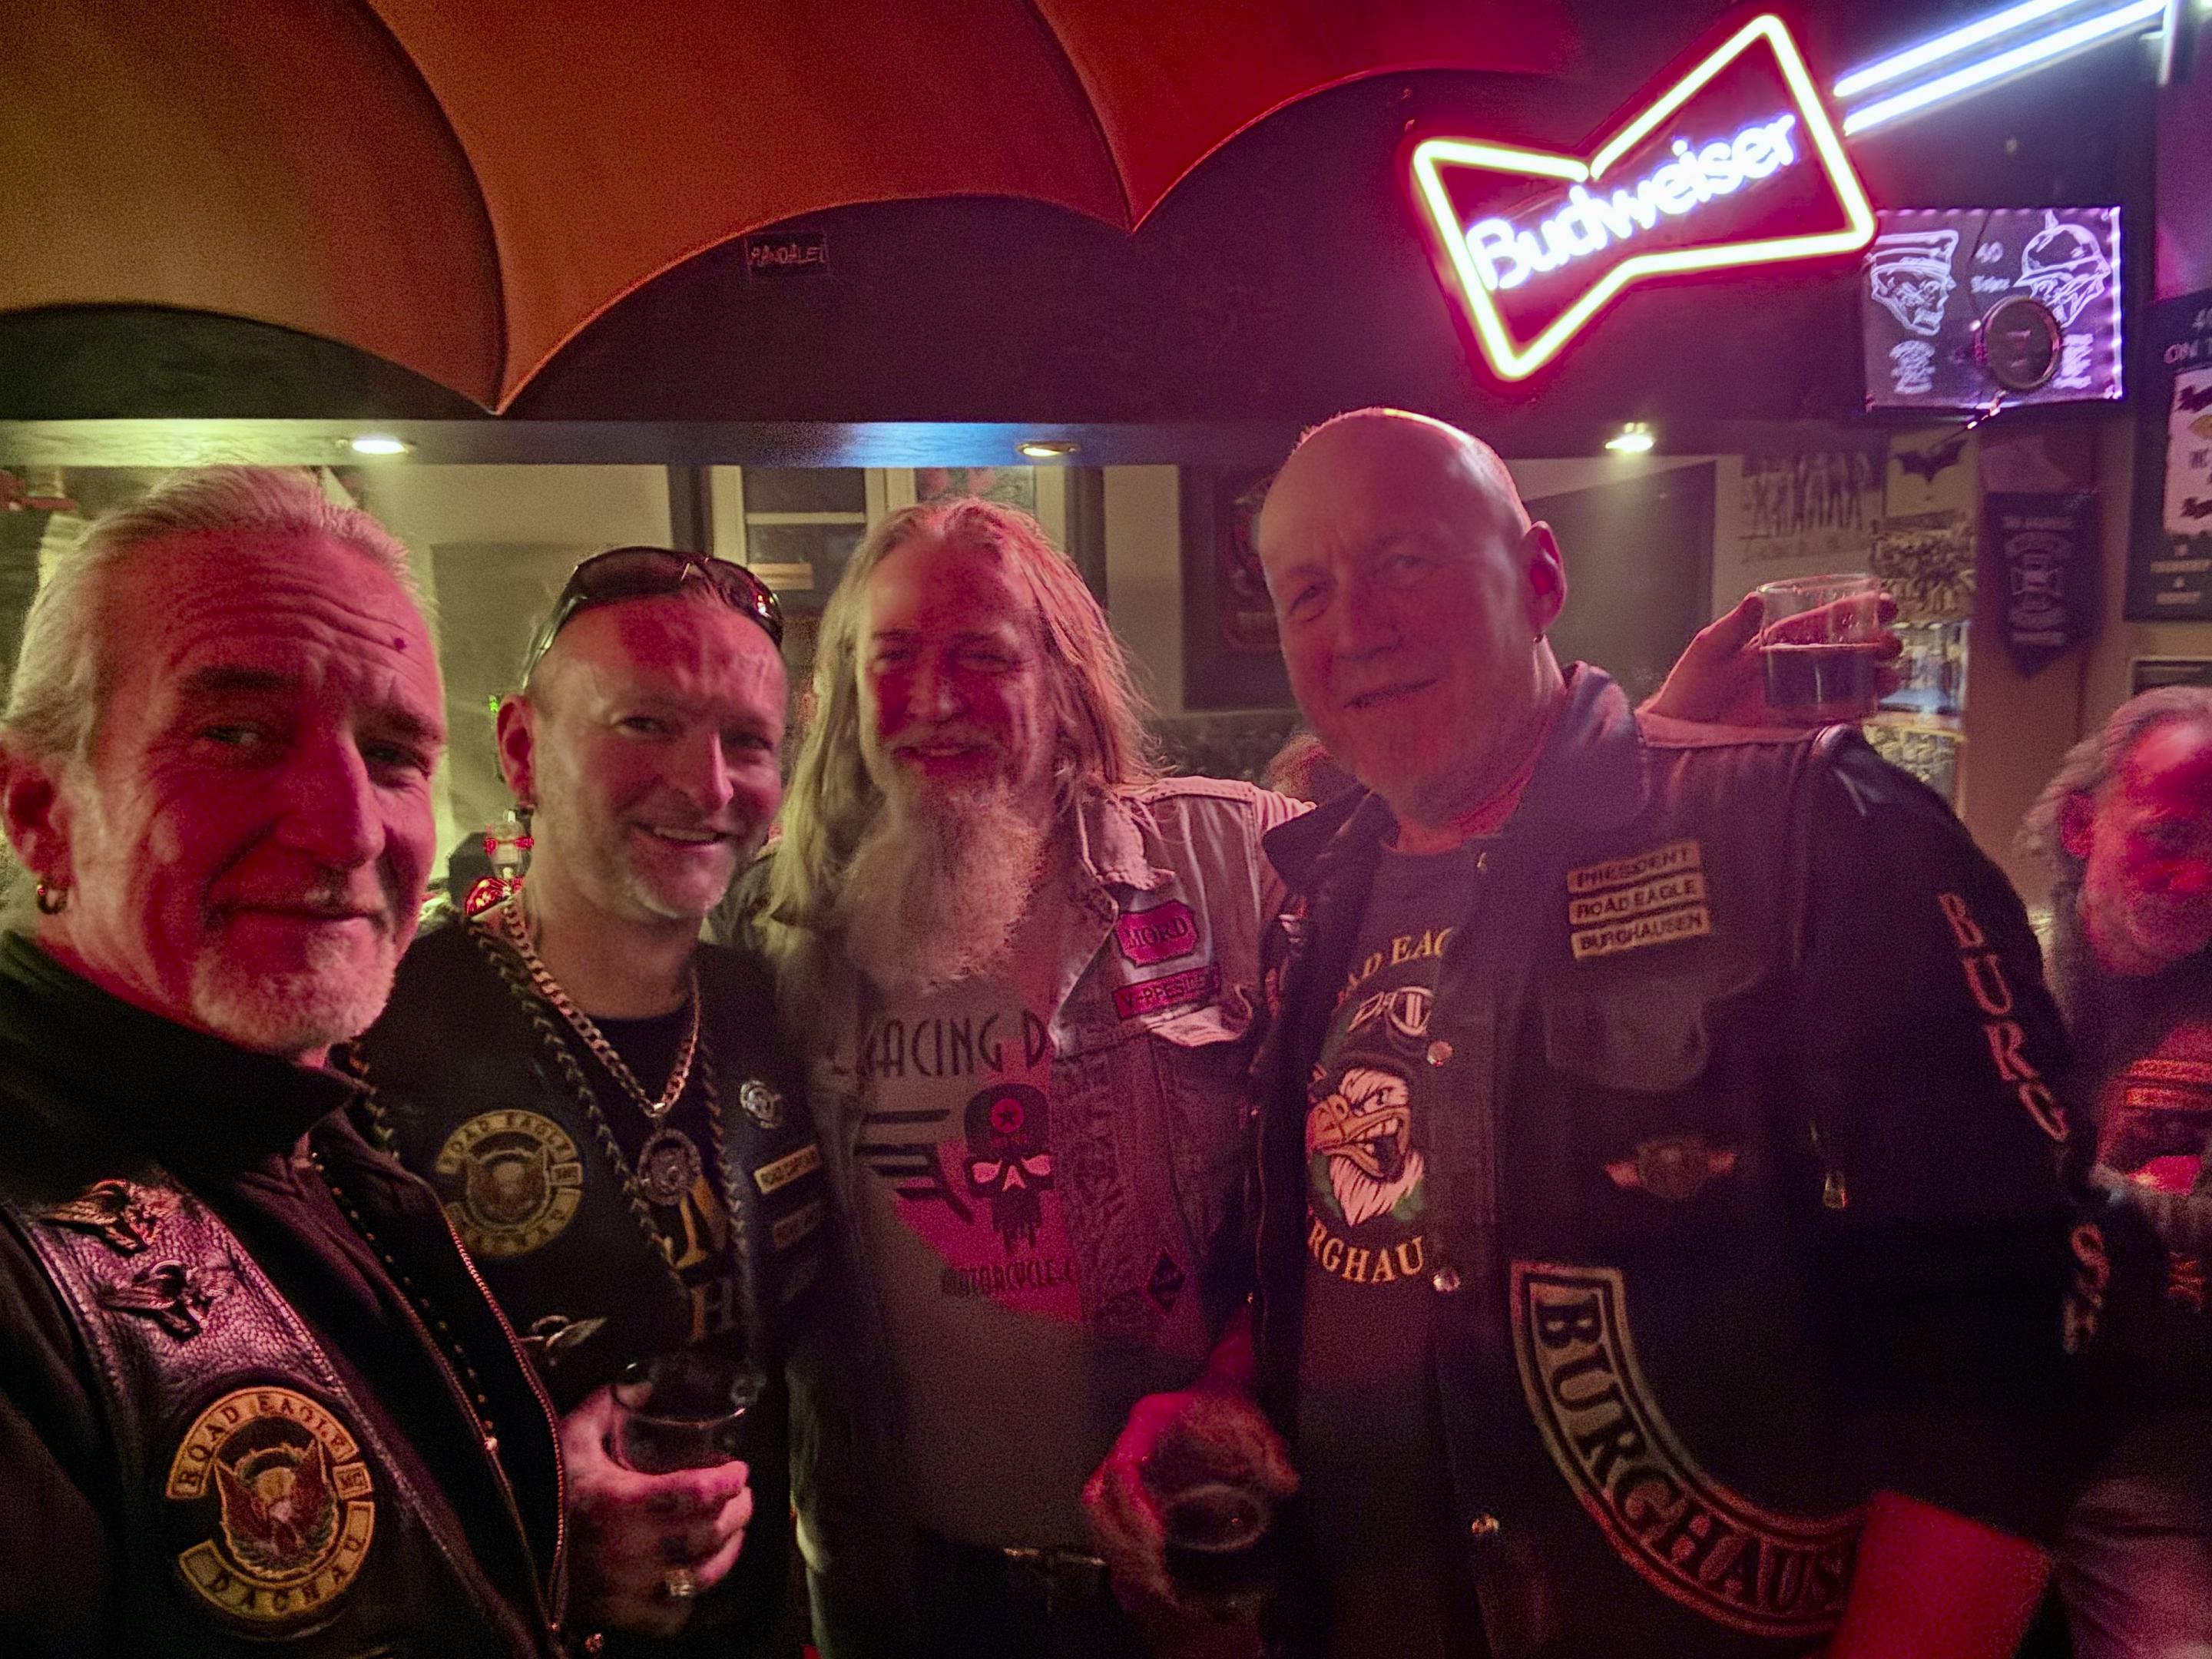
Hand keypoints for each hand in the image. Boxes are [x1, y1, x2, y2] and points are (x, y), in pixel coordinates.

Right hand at [562, 1383, 754, 1636]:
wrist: (503, 1549)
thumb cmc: (541, 1488)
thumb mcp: (568, 1439)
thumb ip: (606, 1407)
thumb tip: (642, 1382)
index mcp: (620, 1502)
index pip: (697, 1493)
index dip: (729, 1481)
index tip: (739, 1469)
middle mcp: (629, 1550)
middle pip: (708, 1534)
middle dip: (737, 1512)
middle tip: (743, 1495)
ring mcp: (627, 1589)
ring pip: (700, 1577)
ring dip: (727, 1552)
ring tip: (734, 1530)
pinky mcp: (618, 1616)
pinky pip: (673, 1614)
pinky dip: (693, 1596)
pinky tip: (698, 1574)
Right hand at [1083, 1383, 1296, 1612]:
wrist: (1219, 1391)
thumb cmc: (1226, 1403)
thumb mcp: (1250, 1418)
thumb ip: (1268, 1447)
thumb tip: (1285, 1482)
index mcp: (1148, 1424)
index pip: (1122, 1467)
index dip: (1132, 1506)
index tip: (1157, 1536)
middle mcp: (1129, 1449)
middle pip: (1099, 1500)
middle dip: (1123, 1541)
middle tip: (1156, 1572)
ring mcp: (1129, 1475)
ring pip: (1100, 1519)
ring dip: (1122, 1556)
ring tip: (1154, 1587)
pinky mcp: (1135, 1497)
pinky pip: (1112, 1533)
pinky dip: (1121, 1566)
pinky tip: (1137, 1597)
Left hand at [1642, 591, 1901, 728]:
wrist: (1677, 738)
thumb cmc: (1687, 692)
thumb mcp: (1707, 653)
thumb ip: (1732, 628)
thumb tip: (1758, 599)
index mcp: (1777, 643)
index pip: (1823, 622)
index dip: (1856, 611)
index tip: (1886, 604)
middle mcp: (1795, 668)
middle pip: (1845, 653)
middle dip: (1873, 647)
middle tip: (1891, 645)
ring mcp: (1800, 699)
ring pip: (1847, 685)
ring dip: (1873, 679)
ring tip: (1889, 678)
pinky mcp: (1800, 729)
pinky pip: (1836, 718)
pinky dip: (1857, 712)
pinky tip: (1871, 708)